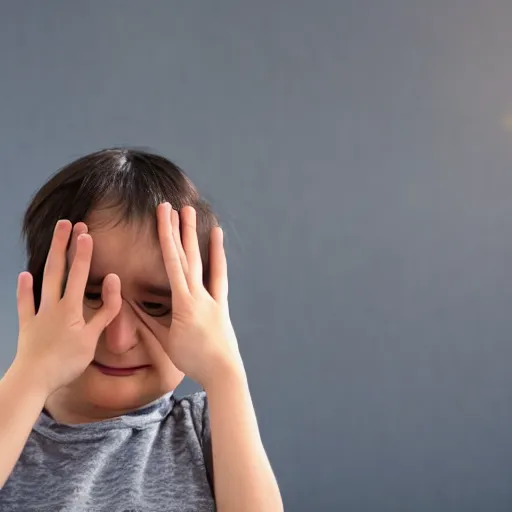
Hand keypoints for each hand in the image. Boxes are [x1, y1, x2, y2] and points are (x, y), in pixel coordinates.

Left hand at [13, 220, 121, 396]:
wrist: (34, 380)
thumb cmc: (67, 362)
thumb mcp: (93, 338)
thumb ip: (106, 309)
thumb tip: (113, 282)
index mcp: (71, 308)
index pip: (79, 274)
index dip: (83, 253)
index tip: (86, 233)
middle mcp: (53, 305)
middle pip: (59, 270)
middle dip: (64, 245)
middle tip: (68, 224)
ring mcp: (38, 313)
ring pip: (44, 280)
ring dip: (50, 258)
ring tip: (54, 240)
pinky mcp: (27, 324)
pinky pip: (24, 303)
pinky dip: (23, 289)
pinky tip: (23, 275)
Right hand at [157, 203, 243, 388]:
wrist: (223, 372)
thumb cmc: (192, 359)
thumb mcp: (166, 341)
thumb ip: (147, 321)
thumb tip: (129, 304)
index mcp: (184, 303)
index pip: (172, 263)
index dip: (166, 238)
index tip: (163, 216)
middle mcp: (199, 295)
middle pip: (186, 256)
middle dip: (178, 229)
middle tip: (171, 206)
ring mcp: (213, 297)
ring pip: (203, 261)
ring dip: (196, 237)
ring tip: (193, 215)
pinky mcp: (222, 302)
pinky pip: (219, 275)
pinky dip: (218, 256)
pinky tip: (217, 239)